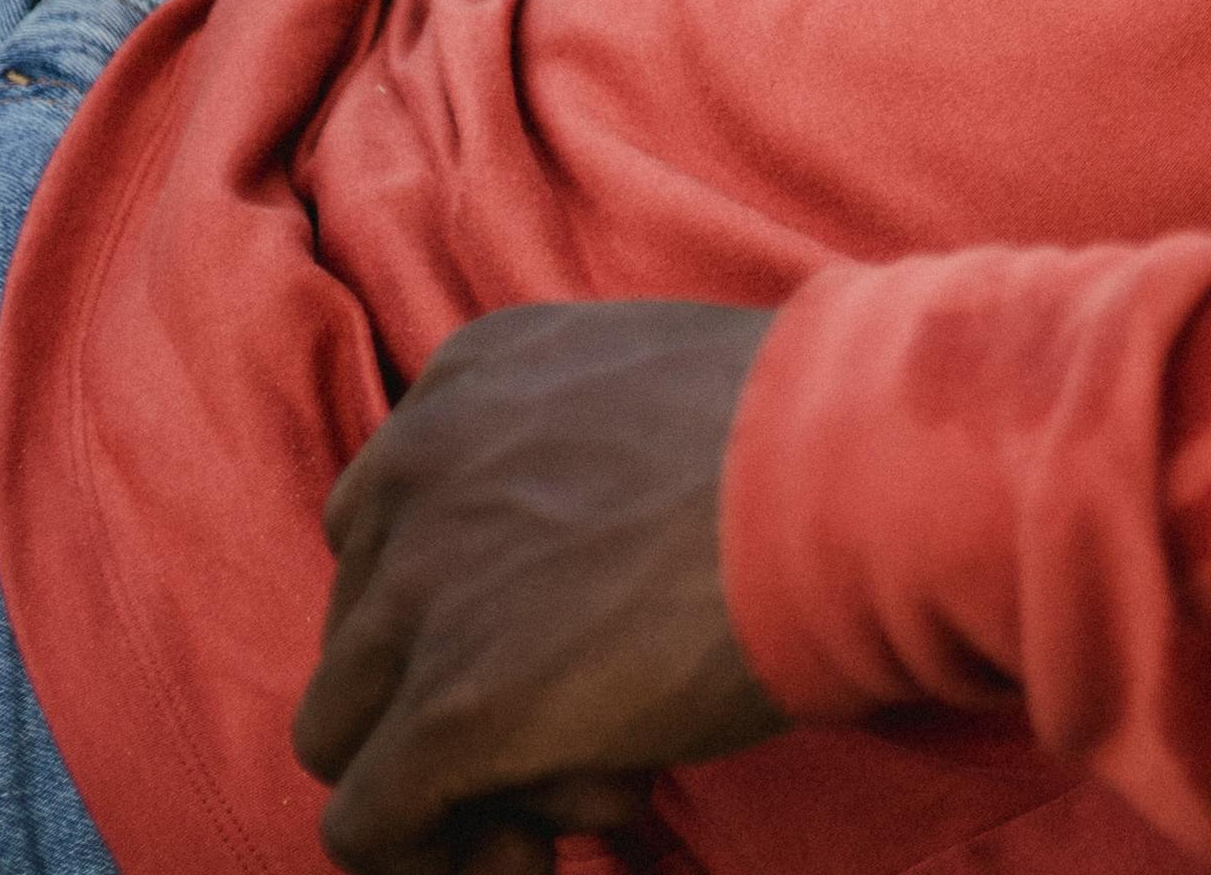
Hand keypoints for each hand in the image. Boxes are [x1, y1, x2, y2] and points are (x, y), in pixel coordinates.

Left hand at [291, 298, 792, 874]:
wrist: (868, 474)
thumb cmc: (821, 433)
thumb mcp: (660, 391)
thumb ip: (588, 455)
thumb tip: (594, 569)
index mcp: (467, 383)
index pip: (392, 523)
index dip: (460, 611)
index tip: (548, 653)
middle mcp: (417, 472)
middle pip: (362, 630)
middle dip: (450, 698)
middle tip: (571, 742)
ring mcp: (425, 591)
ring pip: (342, 730)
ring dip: (435, 784)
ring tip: (556, 810)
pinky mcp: (453, 708)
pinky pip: (368, 821)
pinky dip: (428, 856)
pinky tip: (531, 856)